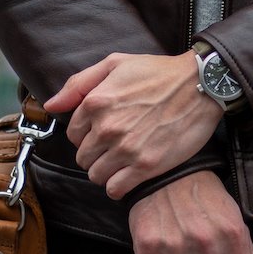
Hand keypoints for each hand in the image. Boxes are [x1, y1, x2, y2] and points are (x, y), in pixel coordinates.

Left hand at [44, 51, 222, 198]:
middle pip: (83, 157)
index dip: (86, 134)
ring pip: (96, 175)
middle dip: (95, 153)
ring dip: (105, 170)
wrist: (201, 85)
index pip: (73, 134)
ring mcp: (126, 149)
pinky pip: (115, 189)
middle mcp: (107, 127)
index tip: (101, 131)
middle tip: (113, 146)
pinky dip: (118, 185)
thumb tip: (51, 105)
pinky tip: (128, 174)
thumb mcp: (115, 64)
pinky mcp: (146, 166)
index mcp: (96, 102)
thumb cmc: (159, 72)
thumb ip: (79, 84)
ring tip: (121, 160)